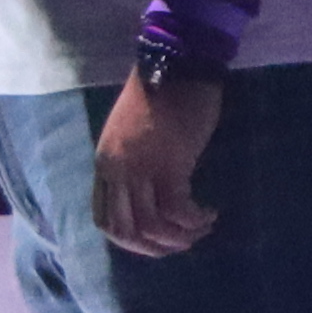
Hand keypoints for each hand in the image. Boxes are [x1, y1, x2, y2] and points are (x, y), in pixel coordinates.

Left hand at [97, 68, 225, 255]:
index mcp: (105, 163)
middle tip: (183, 243)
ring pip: (150, 226)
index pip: (103, 219)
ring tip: (201, 228)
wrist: (178, 64)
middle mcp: (116, 169)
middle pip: (123, 230)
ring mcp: (140, 167)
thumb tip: (150, 196)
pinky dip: (194, 219)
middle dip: (155, 248)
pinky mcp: (169, 163)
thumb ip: (134, 164)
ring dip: (179, 237)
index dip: (130, 240)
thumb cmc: (161, 96)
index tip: (157, 240)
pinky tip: (208, 213)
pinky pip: (177, 209)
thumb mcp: (134, 136)